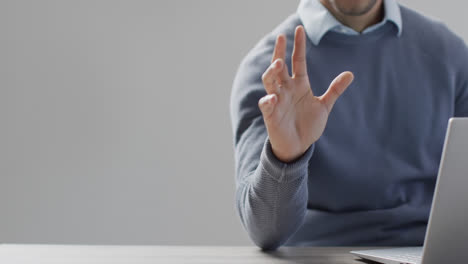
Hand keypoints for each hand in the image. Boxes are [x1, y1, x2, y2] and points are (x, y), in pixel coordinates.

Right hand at [259, 26, 353, 162]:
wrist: (298, 146)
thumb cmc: (308, 125)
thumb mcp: (324, 106)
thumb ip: (335, 90)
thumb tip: (350, 73)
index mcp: (299, 84)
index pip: (297, 61)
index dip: (298, 46)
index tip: (298, 29)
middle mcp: (286, 89)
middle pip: (279, 66)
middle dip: (279, 52)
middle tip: (281, 38)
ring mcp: (277, 100)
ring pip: (269, 81)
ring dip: (272, 72)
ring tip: (278, 63)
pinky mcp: (271, 114)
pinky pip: (266, 104)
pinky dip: (268, 100)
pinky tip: (272, 98)